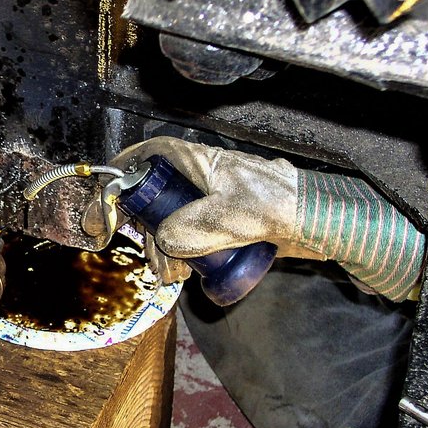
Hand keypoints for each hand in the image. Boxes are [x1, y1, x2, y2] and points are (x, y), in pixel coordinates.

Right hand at [87, 137, 423, 300]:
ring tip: (173, 274)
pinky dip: (182, 257)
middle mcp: (202, 181)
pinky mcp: (223, 228)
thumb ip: (191, 228)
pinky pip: (190, 240)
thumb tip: (165, 243)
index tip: (107, 186)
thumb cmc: (279, 208)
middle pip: (157, 197)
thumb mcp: (229, 216)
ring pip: (172, 223)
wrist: (320, 226)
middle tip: (146, 254)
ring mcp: (212, 205)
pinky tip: (186, 274)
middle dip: (145, 227)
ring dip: (164, 250)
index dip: (126, 165)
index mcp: (202, 164)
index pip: (154, 153)